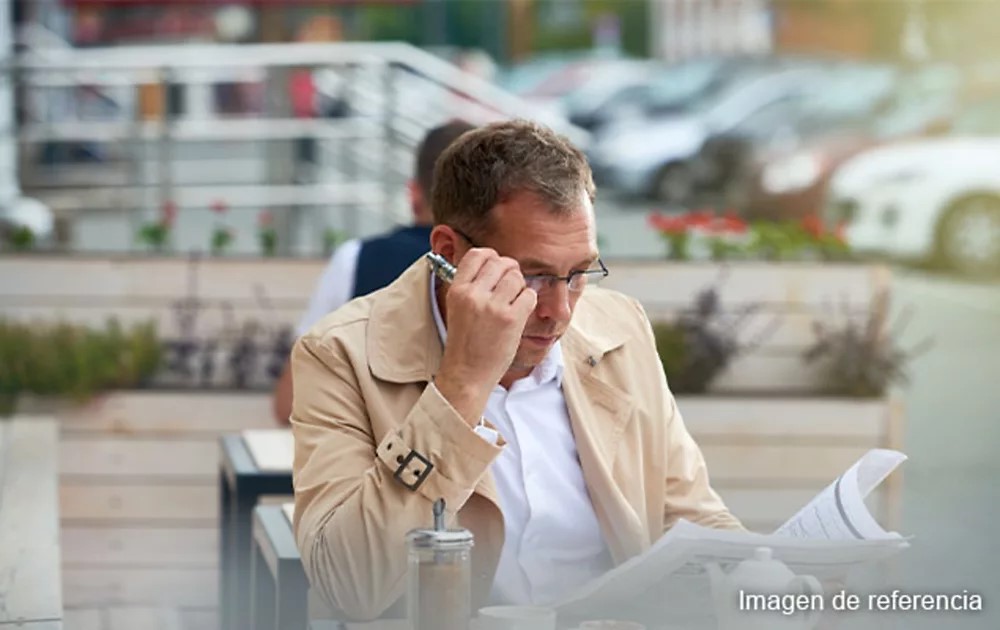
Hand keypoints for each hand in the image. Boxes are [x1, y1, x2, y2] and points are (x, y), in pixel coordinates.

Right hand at [434, 248, 536, 424]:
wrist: (467, 373)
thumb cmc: (465, 342)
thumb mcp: (458, 307)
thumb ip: (471, 285)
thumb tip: (494, 262)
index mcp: (458, 290)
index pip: (478, 254)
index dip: (492, 257)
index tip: (496, 268)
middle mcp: (474, 295)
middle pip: (501, 262)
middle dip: (510, 270)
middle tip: (510, 286)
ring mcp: (494, 307)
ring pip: (517, 277)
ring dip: (520, 287)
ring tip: (513, 302)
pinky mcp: (511, 319)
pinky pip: (529, 295)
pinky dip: (528, 301)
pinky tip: (520, 313)